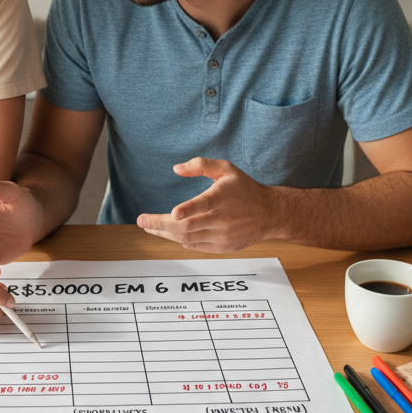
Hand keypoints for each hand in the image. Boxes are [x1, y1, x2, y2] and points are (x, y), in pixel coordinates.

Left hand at [136, 157, 277, 252]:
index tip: (173, 212)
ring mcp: (221, 235)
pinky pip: (195, 246)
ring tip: (149, 227)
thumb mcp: (226, 169)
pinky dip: (181, 240)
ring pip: (187, 238)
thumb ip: (201, 165)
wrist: (270, 214)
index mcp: (222, 198)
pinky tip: (170, 233)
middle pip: (187, 226)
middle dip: (161, 224)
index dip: (187, 210)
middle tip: (142, 221)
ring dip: (166, 233)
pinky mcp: (221, 247)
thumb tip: (176, 168)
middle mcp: (221, 219)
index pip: (203, 205)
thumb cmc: (245, 189)